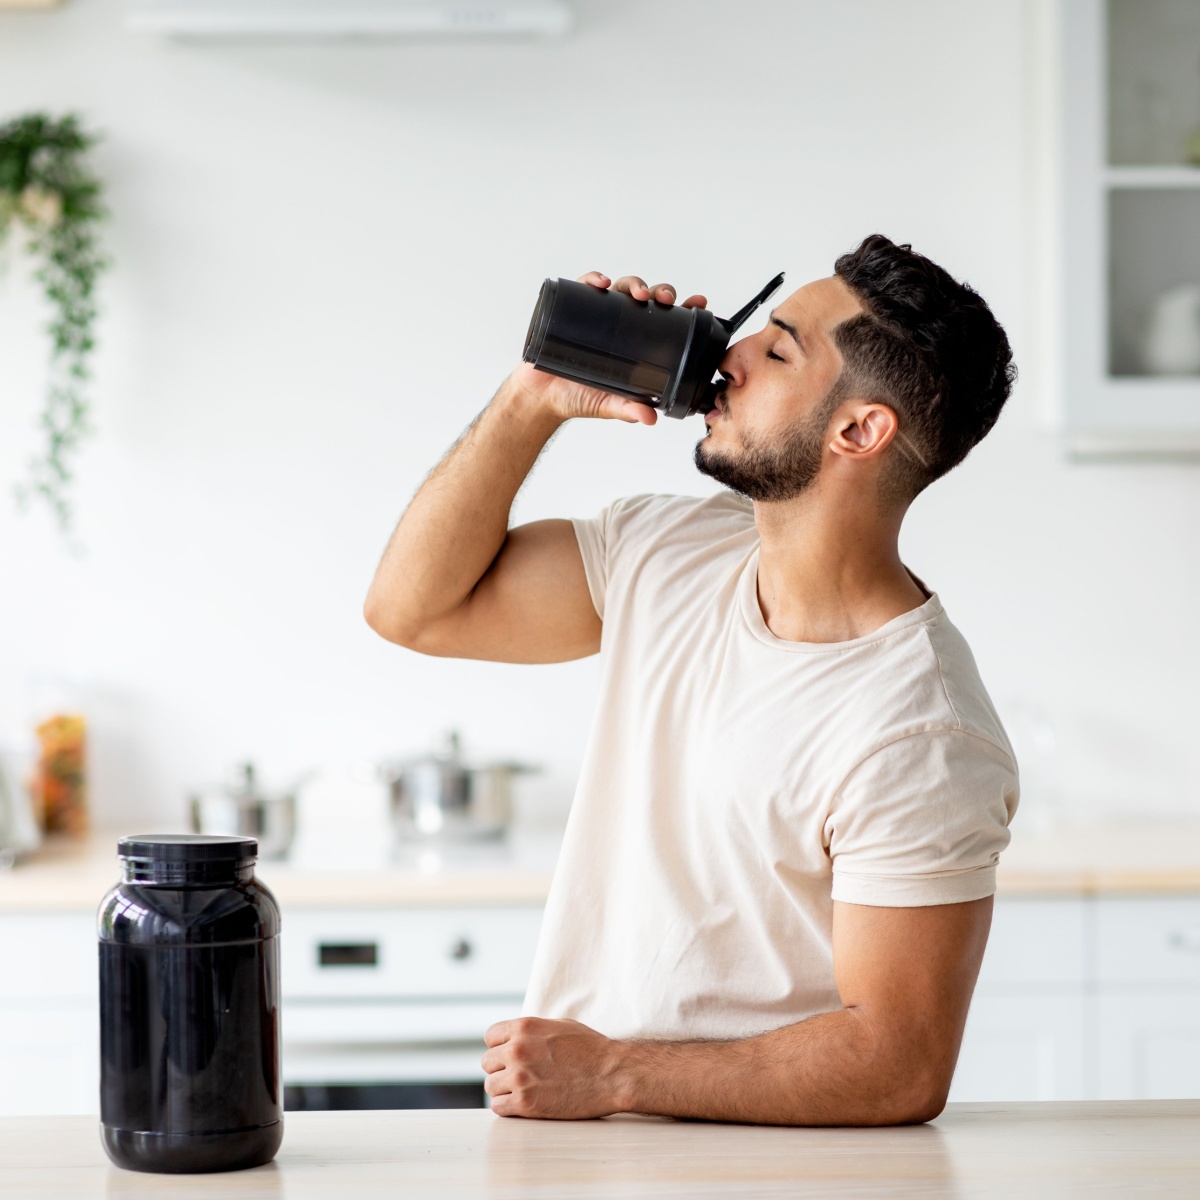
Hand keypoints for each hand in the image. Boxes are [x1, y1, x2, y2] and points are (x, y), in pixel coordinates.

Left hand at [482, 1016, 627, 1118]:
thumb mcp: (559, 1026)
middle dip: (501, 1069)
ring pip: (491, 1086)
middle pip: (487, 1063)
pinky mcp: (525, 1102)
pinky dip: (508, 1107)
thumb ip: (532, 1031)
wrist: (612, 1074)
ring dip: (504, 1090)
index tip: (510, 1057)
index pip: (490, 1037)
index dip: (500, 1047)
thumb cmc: (591, 1049)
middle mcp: (517, 1049)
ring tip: (524, 1091)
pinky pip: (498, 1107)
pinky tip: (525, 1103)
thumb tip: (515, 1038)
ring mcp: (520, 1076)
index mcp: (524, 1027)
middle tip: (519, 1076)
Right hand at [509, 271, 707, 425]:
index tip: (698, 302)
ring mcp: (596, 314)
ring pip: (621, 287)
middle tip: (666, 299)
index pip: (665, 321)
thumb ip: (629, 409)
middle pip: (647, 298)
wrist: (542, 397)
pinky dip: (593, 279)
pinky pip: (584, 286)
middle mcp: (619, 324)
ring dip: (633, 283)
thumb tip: (650, 418)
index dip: (683, 309)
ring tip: (638, 293)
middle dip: (660, 292)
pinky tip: (601, 283)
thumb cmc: (578, 397)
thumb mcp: (609, 404)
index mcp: (635, 343)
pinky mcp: (571, 308)